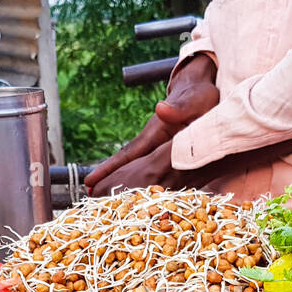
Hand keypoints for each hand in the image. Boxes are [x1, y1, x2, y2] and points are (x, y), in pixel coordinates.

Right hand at [84, 54, 218, 190]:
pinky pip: (153, 170)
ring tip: (106, 199)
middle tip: (89, 195)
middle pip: (127, 163)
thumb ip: (178, 107)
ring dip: (122, 182)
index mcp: (154, 132)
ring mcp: (159, 148)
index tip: (90, 180)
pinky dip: (143, 182)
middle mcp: (152, 141)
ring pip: (138, 169)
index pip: (128, 153)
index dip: (109, 168)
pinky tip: (138, 194)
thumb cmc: (199, 96)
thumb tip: (160, 108)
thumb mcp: (193, 102)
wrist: (203, 93)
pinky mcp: (168, 152)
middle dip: (108, 179)